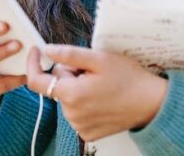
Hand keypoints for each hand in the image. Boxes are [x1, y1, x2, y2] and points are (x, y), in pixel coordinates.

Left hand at [27, 44, 168, 141]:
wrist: (150, 102)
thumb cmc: (129, 78)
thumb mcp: (101, 58)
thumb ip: (70, 54)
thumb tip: (48, 50)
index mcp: (72, 94)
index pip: (37, 81)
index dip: (33, 63)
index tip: (36, 50)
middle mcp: (71, 114)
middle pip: (58, 86)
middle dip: (71, 73)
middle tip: (94, 69)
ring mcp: (79, 126)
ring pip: (68, 98)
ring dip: (79, 88)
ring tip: (102, 84)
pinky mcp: (88, 133)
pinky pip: (78, 113)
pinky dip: (86, 102)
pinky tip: (103, 97)